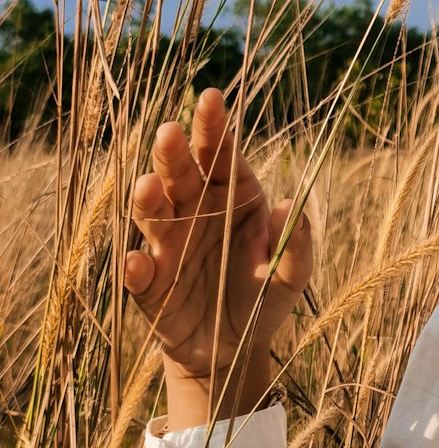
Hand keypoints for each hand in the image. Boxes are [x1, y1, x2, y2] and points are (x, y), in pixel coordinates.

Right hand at [124, 88, 311, 421]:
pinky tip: (138, 262)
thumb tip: (291, 206)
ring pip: (153, 214)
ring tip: (148, 187)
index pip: (221, 154)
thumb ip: (294, 245)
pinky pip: (139, 272)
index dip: (214, 126)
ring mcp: (168, 245)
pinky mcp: (149, 285)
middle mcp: (194, 212)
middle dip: (173, 154)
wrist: (235, 349)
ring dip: (147, 199)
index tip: (211, 98)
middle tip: (169, 132)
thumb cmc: (265, 298)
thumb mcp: (291, 276)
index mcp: (232, 197)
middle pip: (180, 175)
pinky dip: (136, 267)